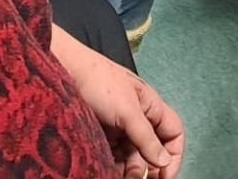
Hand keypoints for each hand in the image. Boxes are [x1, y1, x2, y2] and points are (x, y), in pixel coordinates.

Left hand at [53, 29, 184, 178]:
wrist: (63, 70)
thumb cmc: (100, 84)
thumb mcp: (127, 111)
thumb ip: (146, 138)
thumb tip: (164, 162)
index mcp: (151, 107)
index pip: (173, 134)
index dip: (174, 156)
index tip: (165, 176)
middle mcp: (138, 118)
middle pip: (152, 149)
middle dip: (150, 168)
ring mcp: (119, 126)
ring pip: (132, 155)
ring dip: (131, 171)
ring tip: (120, 178)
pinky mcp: (101, 132)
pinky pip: (113, 155)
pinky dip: (114, 166)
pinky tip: (108, 172)